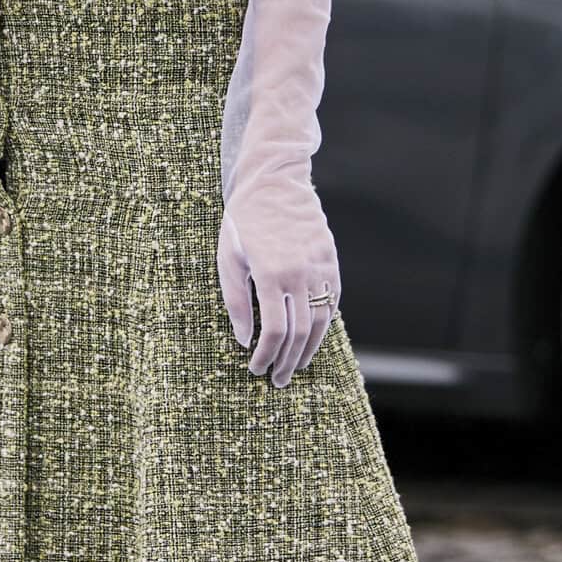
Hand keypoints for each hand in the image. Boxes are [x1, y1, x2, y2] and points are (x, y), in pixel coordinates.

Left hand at [217, 176, 340, 387]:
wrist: (275, 181)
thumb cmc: (243, 221)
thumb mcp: (228, 258)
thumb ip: (236, 301)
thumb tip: (244, 340)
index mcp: (271, 273)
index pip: (275, 330)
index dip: (266, 355)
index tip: (256, 369)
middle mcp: (300, 273)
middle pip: (300, 332)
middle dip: (287, 361)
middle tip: (278, 380)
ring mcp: (320, 266)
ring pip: (320, 321)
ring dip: (308, 350)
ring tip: (296, 367)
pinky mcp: (331, 260)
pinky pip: (332, 301)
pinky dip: (323, 325)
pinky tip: (311, 339)